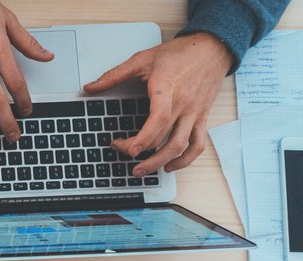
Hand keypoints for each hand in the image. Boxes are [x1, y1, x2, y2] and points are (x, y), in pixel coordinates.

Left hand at [84, 33, 232, 176]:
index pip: (159, 119)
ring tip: (142, 170)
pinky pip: (198, 144)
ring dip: (161, 162)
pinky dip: (186, 159)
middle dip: (140, 151)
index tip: (129, 149)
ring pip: (181, 146)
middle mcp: (183, 105)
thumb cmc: (180, 54)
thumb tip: (90, 87)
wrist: (212, 48)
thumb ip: (114, 75)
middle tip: (122, 152)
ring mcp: (194, 113)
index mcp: (168, 90)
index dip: (144, 138)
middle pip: (164, 138)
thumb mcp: (143, 59)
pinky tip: (170, 165)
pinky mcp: (202, 118)